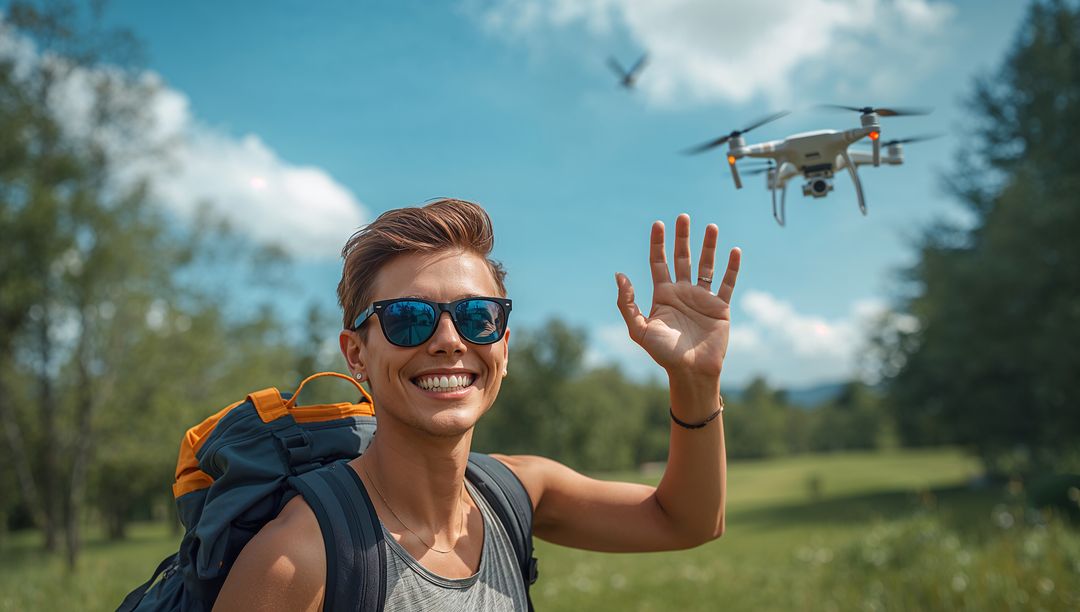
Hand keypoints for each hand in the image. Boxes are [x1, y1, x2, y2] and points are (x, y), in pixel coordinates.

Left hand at [615, 214, 740, 380]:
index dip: (658, 243)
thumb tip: (619, 275)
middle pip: (682, 258)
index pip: (659, 262)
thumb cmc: (663, 353)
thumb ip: (627, 303)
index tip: (658, 224)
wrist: (690, 371)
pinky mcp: (721, 307)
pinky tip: (734, 251)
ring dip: (708, 246)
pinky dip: (732, 268)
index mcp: (663, 295)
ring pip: (706, 266)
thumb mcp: (638, 329)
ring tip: (711, 226)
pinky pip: (728, 283)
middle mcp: (683, 293)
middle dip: (682, 238)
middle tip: (682, 217)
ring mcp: (702, 299)